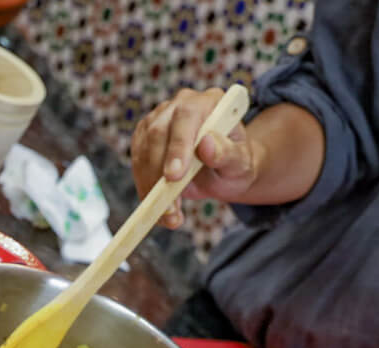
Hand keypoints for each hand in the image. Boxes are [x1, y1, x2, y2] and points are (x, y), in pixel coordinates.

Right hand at [132, 87, 258, 227]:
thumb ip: (228, 153)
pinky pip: (137, 165)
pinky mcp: (144, 139)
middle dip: (158, 172)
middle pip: (158, 133)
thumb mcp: (241, 163)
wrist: (223, 171)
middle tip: (168, 206)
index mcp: (209, 102)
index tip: (174, 176)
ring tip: (169, 215)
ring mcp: (158, 121)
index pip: (187, 117)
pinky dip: (145, 189)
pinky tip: (159, 209)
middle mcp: (180, 106)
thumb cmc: (235, 163)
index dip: (178, 146)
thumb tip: (207, 145)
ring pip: (143, 151)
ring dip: (151, 187)